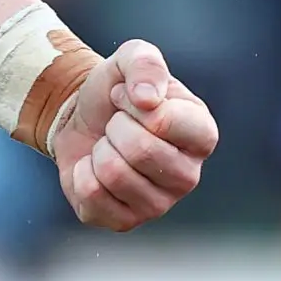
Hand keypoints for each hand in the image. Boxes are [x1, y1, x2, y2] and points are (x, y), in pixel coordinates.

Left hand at [48, 39, 218, 230]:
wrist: (79, 118)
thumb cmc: (115, 92)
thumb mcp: (130, 59)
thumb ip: (145, 63)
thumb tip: (148, 100)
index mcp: (201, 134)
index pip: (163, 122)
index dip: (131, 103)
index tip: (129, 98)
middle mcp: (188, 175)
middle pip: (140, 150)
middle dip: (114, 127)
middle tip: (115, 124)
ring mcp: (159, 204)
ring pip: (113, 173)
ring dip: (99, 149)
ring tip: (108, 145)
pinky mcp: (125, 221)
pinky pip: (91, 197)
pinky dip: (81, 174)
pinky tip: (94, 168)